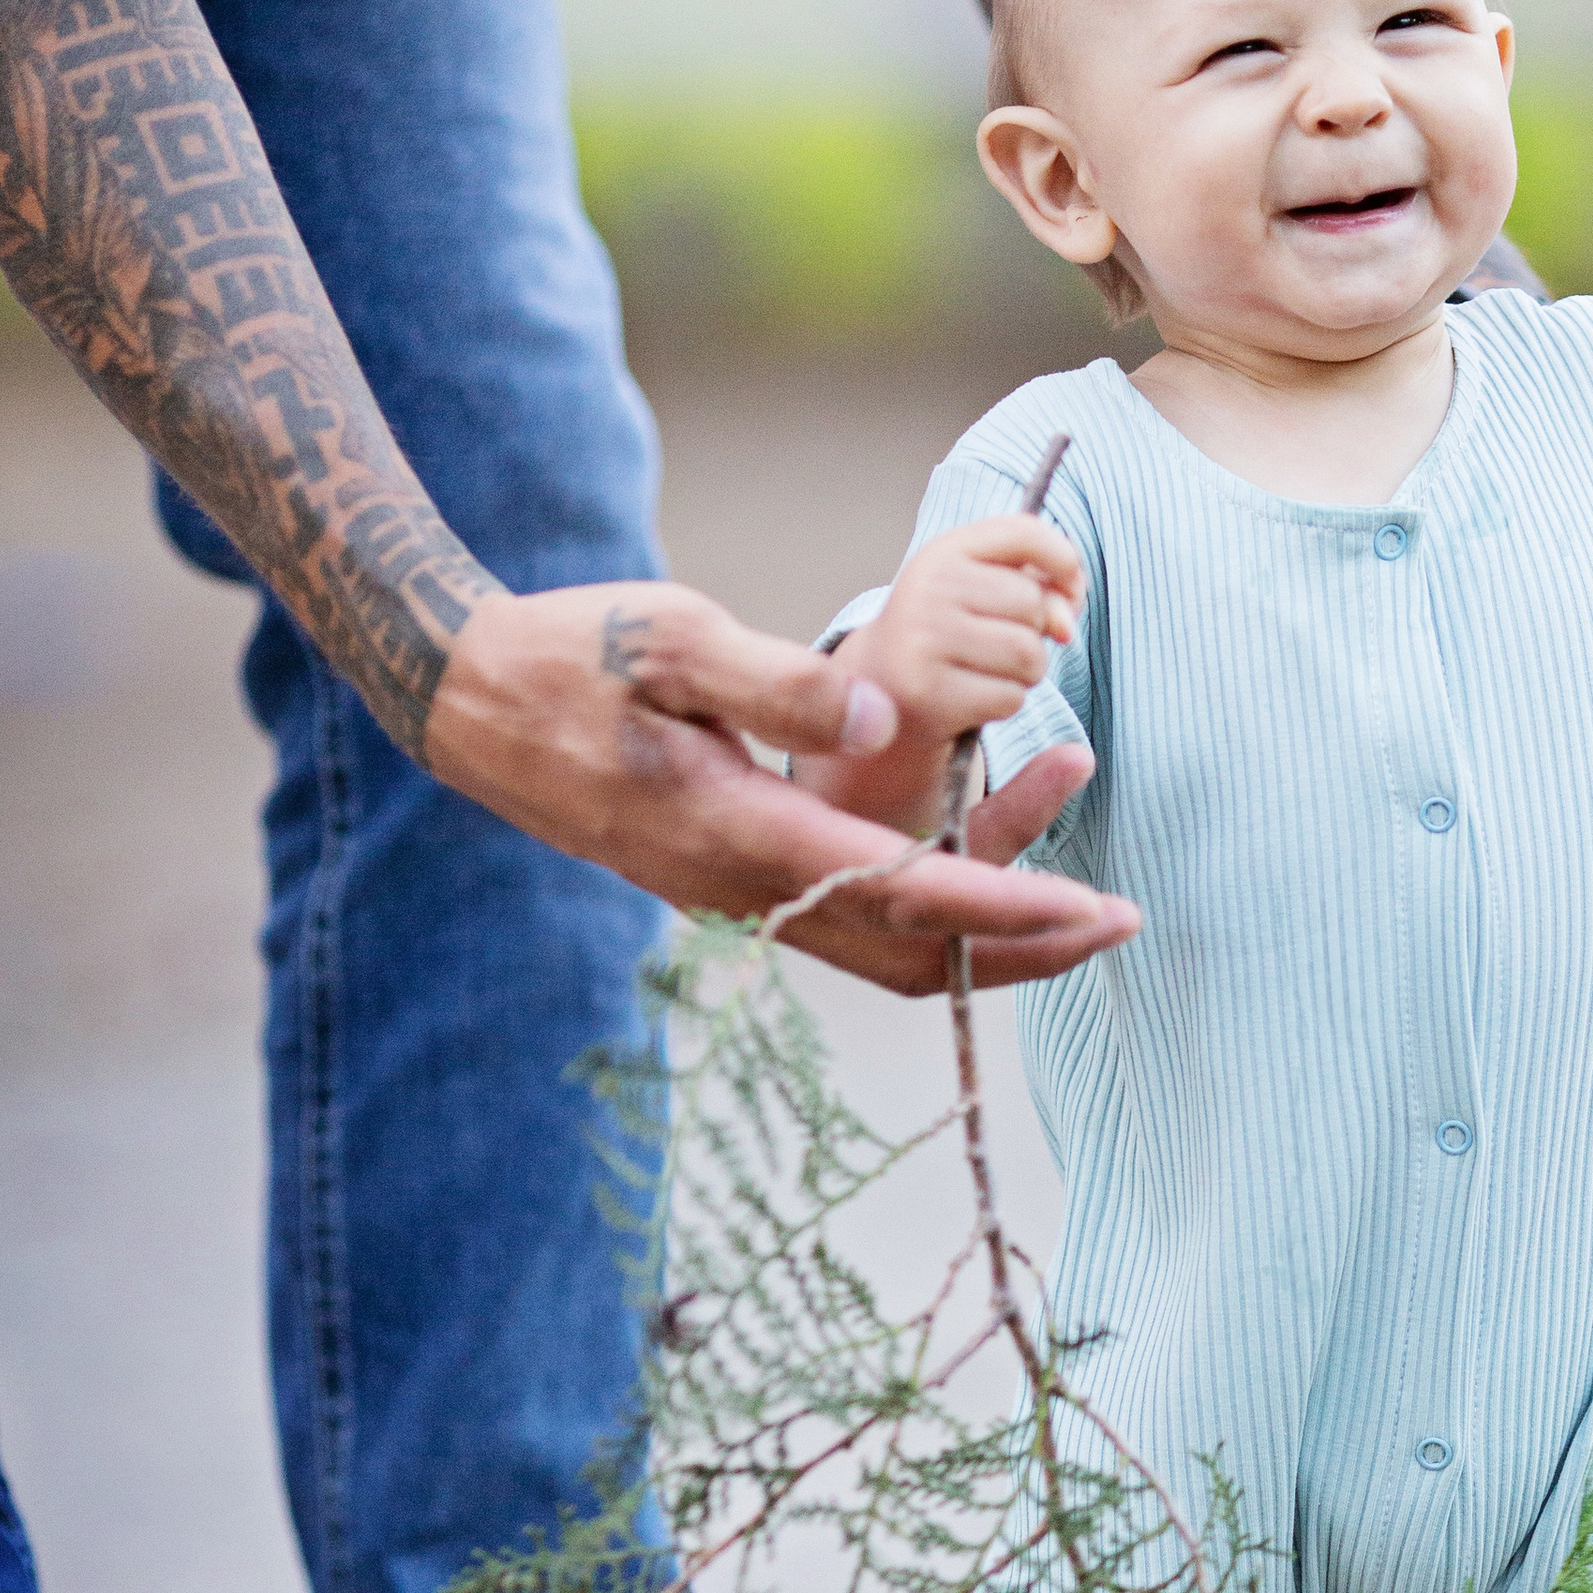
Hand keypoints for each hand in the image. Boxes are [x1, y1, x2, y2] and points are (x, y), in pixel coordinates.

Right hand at [421, 581, 1135, 997]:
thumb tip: (880, 716)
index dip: (1005, 905)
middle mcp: (744, 886)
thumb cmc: (570, 653)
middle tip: (1121, 920)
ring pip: (887, 949)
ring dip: (987, 926)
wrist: (470, 700)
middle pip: (912, 955)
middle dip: (1024, 947)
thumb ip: (778, 677)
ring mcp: (737, 895)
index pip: (901, 889)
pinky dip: (933, 904)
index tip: (1091, 909)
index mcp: (738, 829)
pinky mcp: (736, 880)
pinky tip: (983, 846)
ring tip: (1078, 871)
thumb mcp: (668, 637)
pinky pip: (854, 921)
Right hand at [839, 513, 1081, 754]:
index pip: (1023, 533)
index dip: (1063, 558)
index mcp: (941, 554)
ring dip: (1025, 672)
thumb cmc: (946, 635)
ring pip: (1027, 653)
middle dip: (1035, 631)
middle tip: (997, 643)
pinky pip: (1009, 697)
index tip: (1068, 584)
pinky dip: (1005, 703)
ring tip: (988, 670)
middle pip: (1032, 603)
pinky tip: (972, 698)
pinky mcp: (928, 694)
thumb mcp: (983, 595)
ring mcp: (924, 641)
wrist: (878, 689)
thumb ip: (1039, 590)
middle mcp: (927, 589)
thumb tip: (1066, 626)